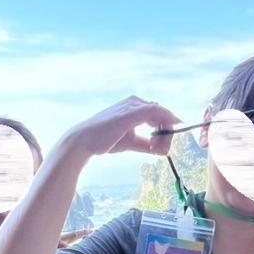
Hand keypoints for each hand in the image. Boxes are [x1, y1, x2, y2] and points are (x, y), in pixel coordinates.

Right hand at [59, 96, 179, 158]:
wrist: (84, 141)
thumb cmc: (104, 140)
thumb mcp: (131, 142)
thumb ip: (146, 144)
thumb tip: (163, 150)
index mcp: (134, 106)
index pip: (158, 114)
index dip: (168, 127)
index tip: (169, 142)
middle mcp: (134, 103)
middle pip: (162, 113)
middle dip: (168, 132)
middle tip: (164, 150)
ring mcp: (131, 106)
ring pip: (161, 112)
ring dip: (166, 132)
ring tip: (157, 149)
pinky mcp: (129, 113)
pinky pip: (154, 111)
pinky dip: (164, 121)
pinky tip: (163, 137)